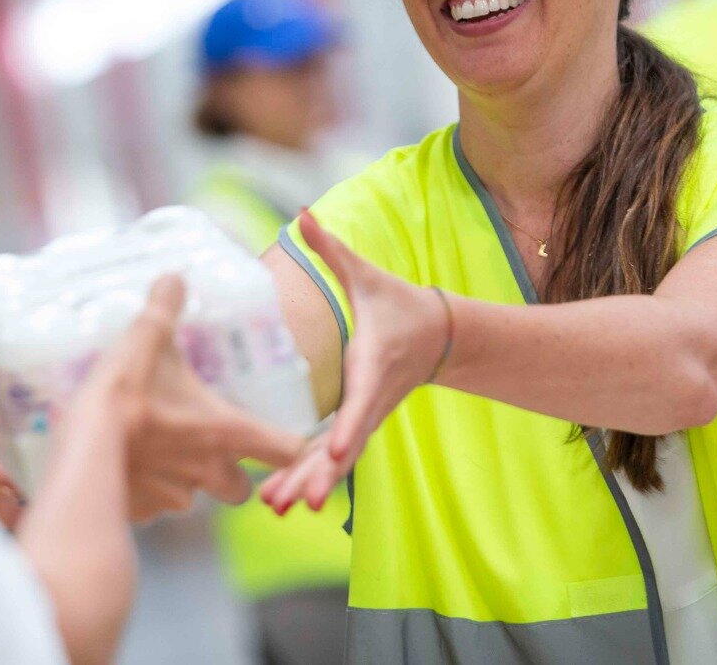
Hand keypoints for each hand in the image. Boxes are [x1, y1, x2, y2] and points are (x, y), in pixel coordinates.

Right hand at [68, 274, 306, 522]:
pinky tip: (124, 466)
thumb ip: (164, 307)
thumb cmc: (124, 395)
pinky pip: (152, 506)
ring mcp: (172, 498)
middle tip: (211, 446)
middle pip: (240, 489)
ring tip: (157, 450)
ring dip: (183, 480)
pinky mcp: (140, 513)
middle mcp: (207, 472)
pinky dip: (144, 491)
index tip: (285, 437)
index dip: (291, 445)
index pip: (285, 450)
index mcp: (224, 431)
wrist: (78, 453)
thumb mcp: (147, 339)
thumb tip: (174, 277)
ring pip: (192, 498)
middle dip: (233, 473)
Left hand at [260, 210, 447, 514]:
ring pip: (337, 459)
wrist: (439, 333)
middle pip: (345, 444)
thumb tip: (301, 210)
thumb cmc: (397, 301)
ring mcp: (366, 416)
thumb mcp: (367, 274)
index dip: (349, 427)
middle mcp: (370, 397)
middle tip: (295, 502)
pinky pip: (333, 457)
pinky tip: (280, 500)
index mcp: (372, 363)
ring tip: (277, 507)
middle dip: (320, 472)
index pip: (361, 401)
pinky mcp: (358, 424)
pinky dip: (310, 477)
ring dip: (309, 482)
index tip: (337, 453)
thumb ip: (331, 247)